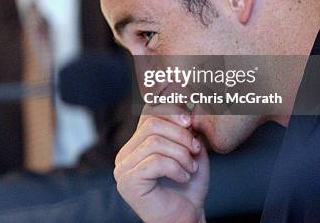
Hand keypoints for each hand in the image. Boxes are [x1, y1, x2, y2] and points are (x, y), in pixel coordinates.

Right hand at [114, 107, 208, 222]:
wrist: (187, 217)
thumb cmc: (189, 187)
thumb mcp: (190, 150)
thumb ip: (184, 129)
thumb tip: (185, 107)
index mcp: (135, 144)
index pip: (148, 114)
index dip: (170, 112)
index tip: (191, 122)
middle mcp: (124, 154)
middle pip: (151, 125)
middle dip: (180, 135)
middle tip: (197, 150)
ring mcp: (123, 169)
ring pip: (154, 142)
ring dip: (181, 154)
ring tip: (191, 168)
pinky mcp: (128, 182)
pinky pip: (155, 162)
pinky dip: (176, 168)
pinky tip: (183, 178)